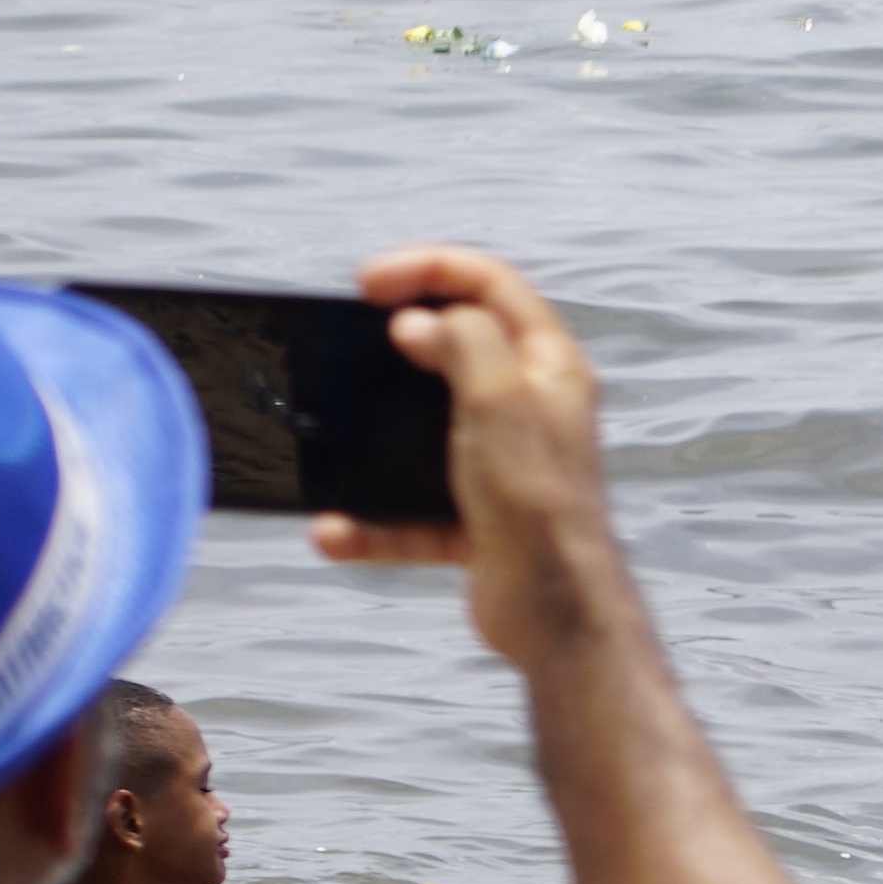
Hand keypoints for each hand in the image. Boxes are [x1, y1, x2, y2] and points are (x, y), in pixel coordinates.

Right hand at [315, 246, 634, 669]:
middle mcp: (530, 408)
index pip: (492, 285)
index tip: (367, 281)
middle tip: (343, 336)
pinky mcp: (475, 518)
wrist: (555, 614)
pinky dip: (369, 520)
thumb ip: (465, 345)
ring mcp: (501, 463)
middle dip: (395, 337)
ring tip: (327, 431)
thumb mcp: (502, 403)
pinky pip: (407, 509)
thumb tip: (420, 320)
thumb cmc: (539, 505)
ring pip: (422, 429)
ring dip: (370, 435)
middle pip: (456, 346)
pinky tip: (335, 530)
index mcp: (549, 367)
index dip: (429, 268)